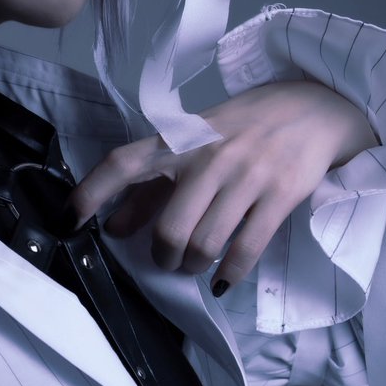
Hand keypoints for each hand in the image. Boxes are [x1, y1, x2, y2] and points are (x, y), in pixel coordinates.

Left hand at [62, 81, 378, 295]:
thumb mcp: (196, 146)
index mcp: (180, 140)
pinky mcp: (280, 193)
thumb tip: (113, 227)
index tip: (68, 221)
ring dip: (194, 266)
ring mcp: (246, 175)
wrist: (317, 105)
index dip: (91, 193)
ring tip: (195, 265)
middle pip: (168, 227)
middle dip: (163, 255)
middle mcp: (209, 156)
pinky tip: (224, 280)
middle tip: (168, 260)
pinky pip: (245, 248)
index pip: (124, 163)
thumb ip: (152, 188)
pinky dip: (229, 273)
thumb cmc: (246, 128)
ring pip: (204, 243)